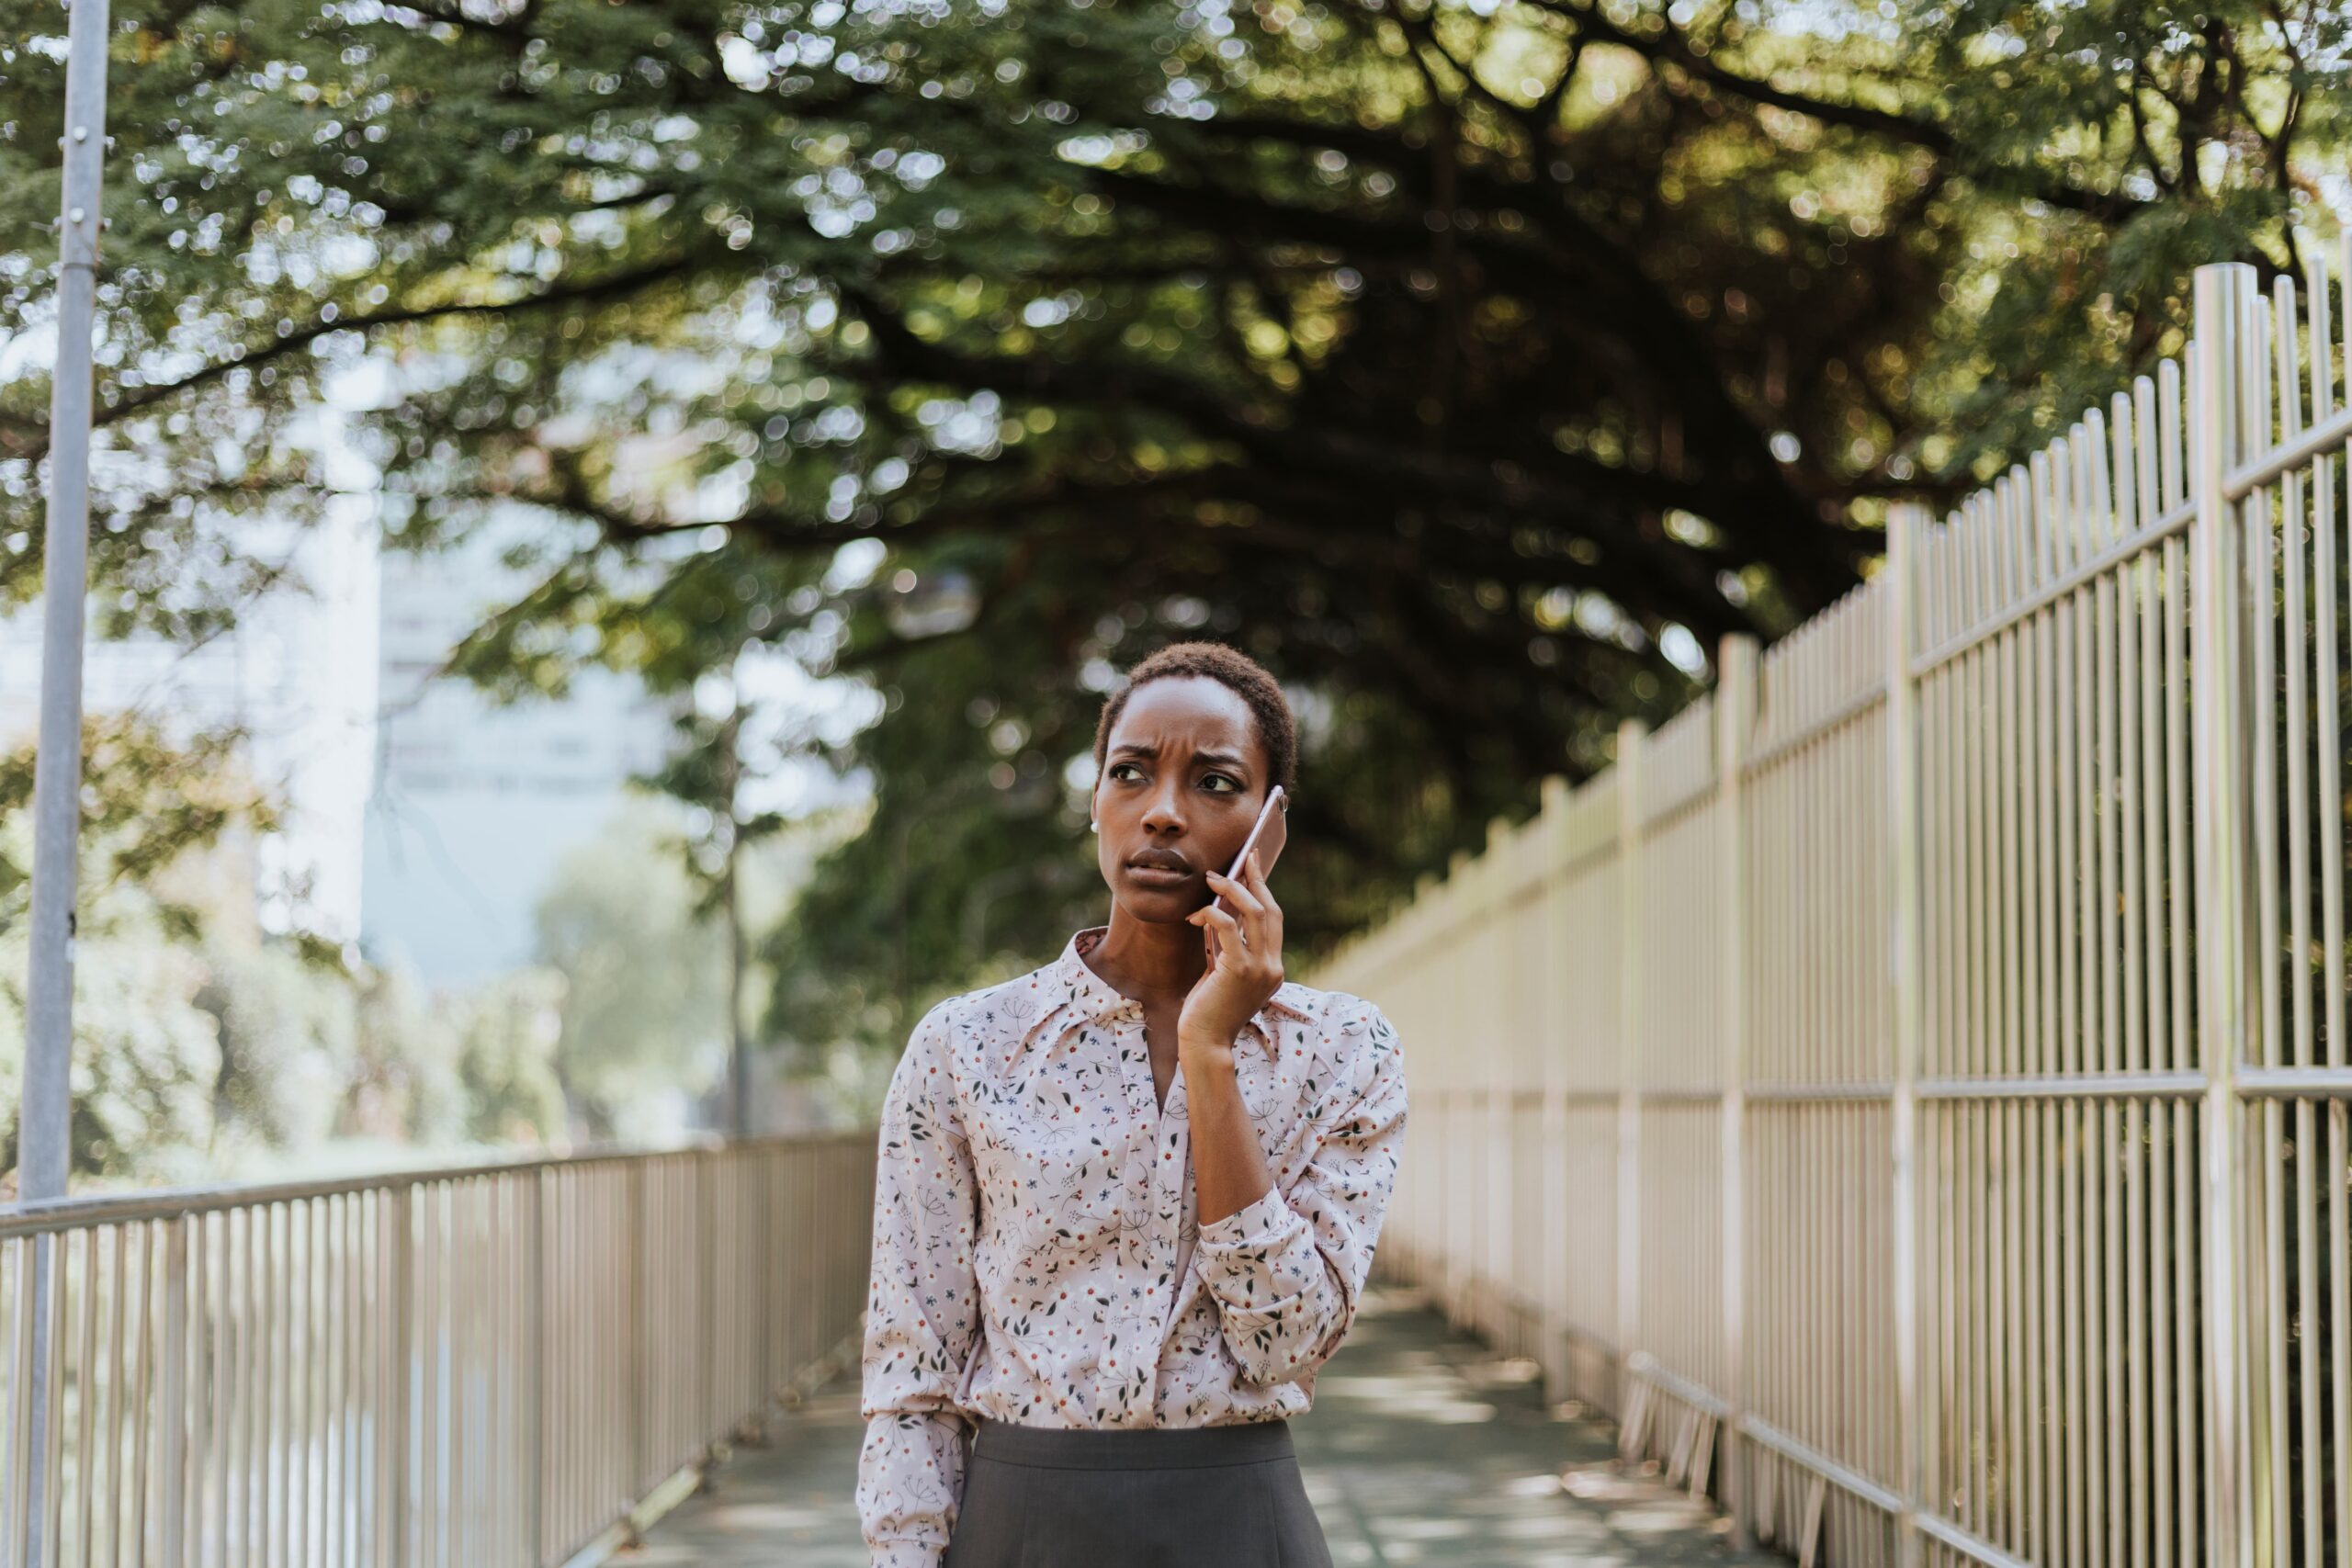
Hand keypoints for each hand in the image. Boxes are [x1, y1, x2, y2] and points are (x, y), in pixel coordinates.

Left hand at [1179, 849, 1283, 1053]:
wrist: (1205, 1043)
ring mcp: (1260, 969)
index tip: (1254, 866)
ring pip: (1254, 913)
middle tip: (1242, 858)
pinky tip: (1195, 916)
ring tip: (1212, 879)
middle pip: (1269, 910)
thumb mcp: (1226, 975)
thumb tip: (1222, 916)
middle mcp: (1273, 966)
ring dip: (1231, 891)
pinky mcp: (1239, 970)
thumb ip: (1231, 950)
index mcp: (1273, 968)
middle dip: (1255, 880)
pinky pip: (1227, 928)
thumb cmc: (1209, 1011)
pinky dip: (1211, 914)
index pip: (1274, 920)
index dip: (1265, 890)